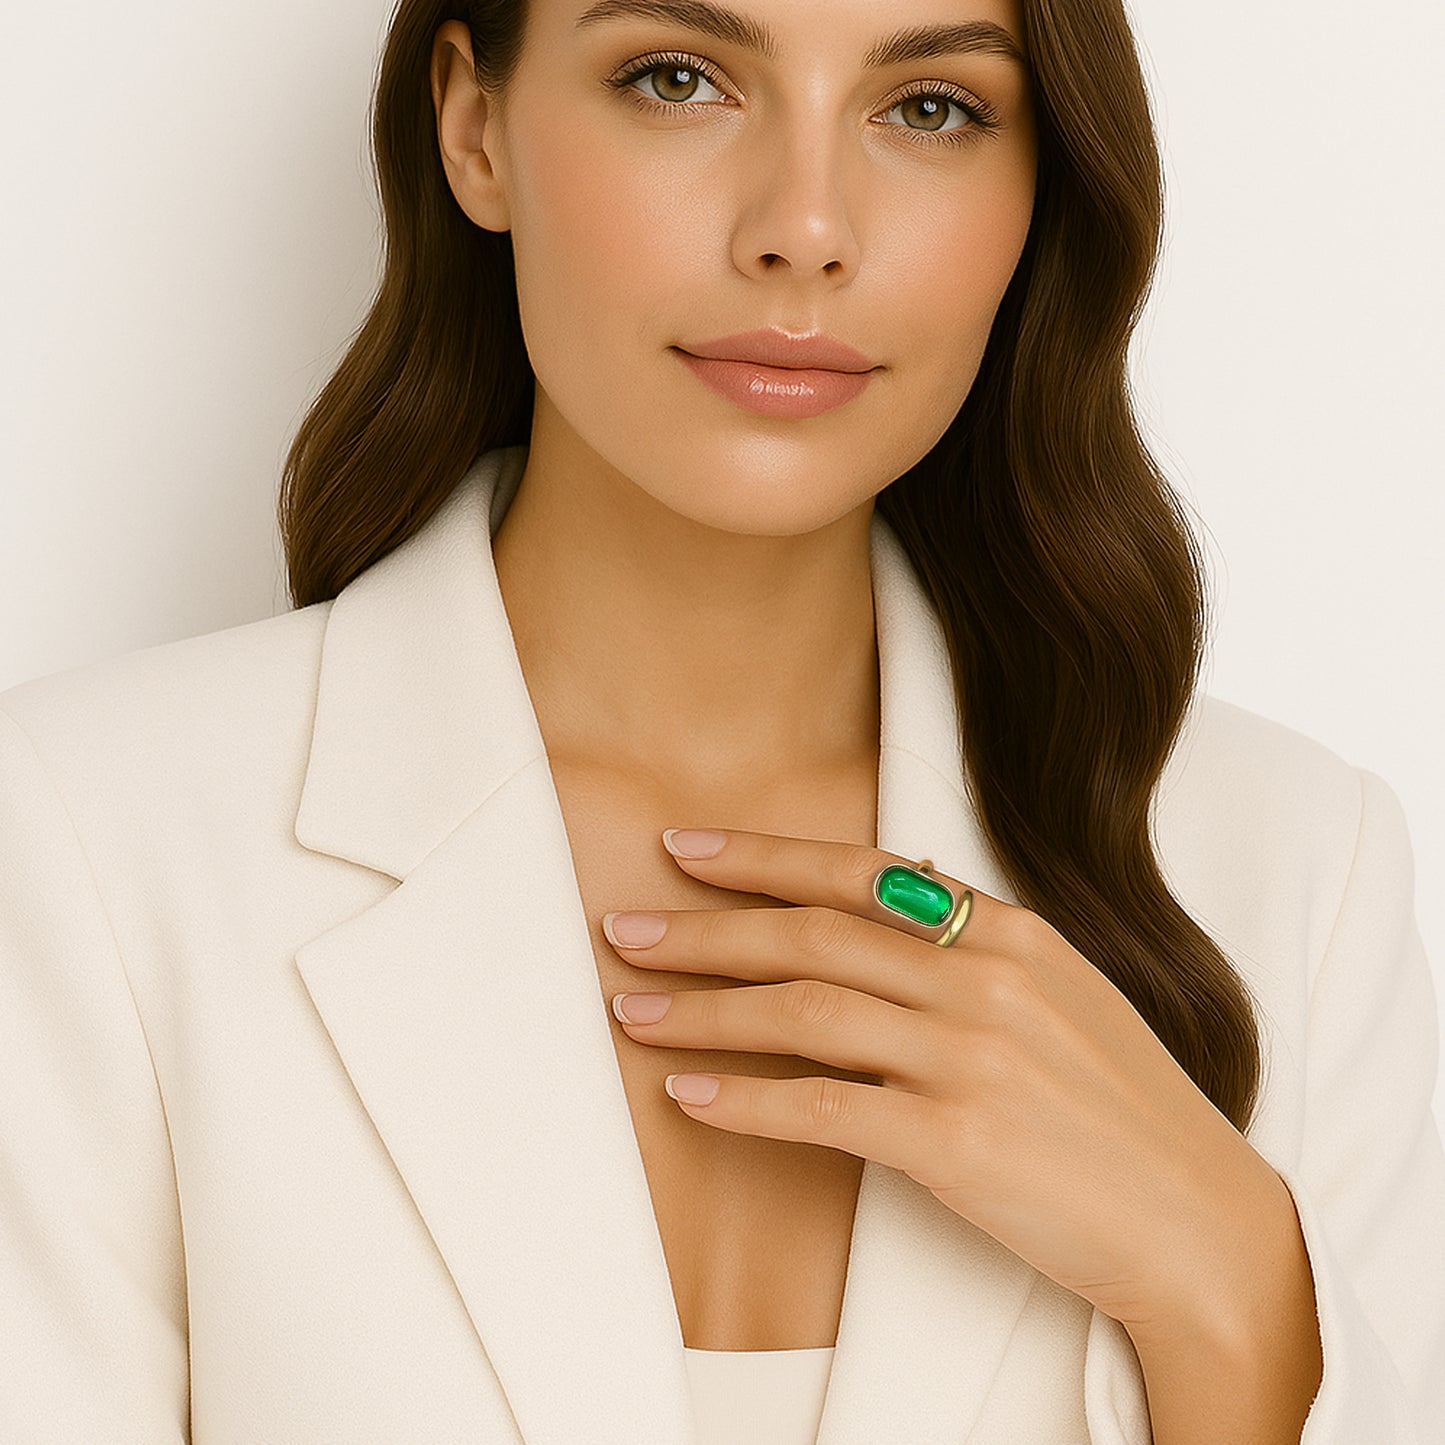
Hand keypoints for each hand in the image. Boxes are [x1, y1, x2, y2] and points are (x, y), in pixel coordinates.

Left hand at [601, 825, 1290, 1339]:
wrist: (1197, 1220)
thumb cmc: (1124, 1106)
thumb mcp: (1066, 991)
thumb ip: (980, 938)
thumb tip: (903, 878)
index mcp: (1010, 932)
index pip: (860, 872)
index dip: (764, 857)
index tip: (688, 850)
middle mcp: (985, 978)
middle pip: (814, 934)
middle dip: (707, 928)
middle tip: (622, 929)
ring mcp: (971, 1056)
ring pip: (804, 1011)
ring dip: (703, 1011)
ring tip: (631, 1010)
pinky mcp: (957, 1140)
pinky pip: (824, 1107)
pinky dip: (746, 1100)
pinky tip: (688, 1096)